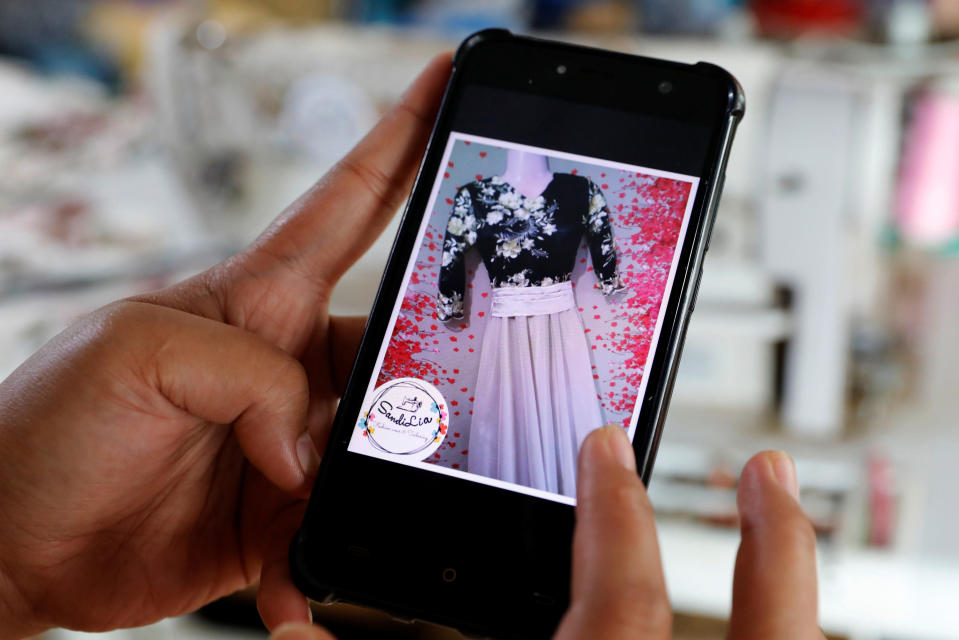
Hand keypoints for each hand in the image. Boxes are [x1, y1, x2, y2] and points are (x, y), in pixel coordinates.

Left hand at [0, 53, 451, 637]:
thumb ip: (247, 376)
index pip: (351, 205)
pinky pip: (337, 532)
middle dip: (428, 380)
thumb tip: (310, 444)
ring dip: (369, 497)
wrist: (11, 546)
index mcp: (260, 299)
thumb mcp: (138, 354)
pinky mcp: (281, 512)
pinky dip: (325, 566)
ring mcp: (288, 438)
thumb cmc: (48, 429)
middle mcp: (286, 364)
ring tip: (314, 525)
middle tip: (431, 420)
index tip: (448, 89)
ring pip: (378, 453)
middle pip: (396, 350)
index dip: (403, 143)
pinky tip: (295, 589)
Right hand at [265, 431, 823, 639]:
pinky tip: (748, 619)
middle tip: (767, 473)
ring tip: (772, 522)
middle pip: (772, 632)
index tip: (607, 449)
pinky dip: (766, 634)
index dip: (618, 511)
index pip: (622, 598)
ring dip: (784, 588)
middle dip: (774, 544)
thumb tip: (299, 633)